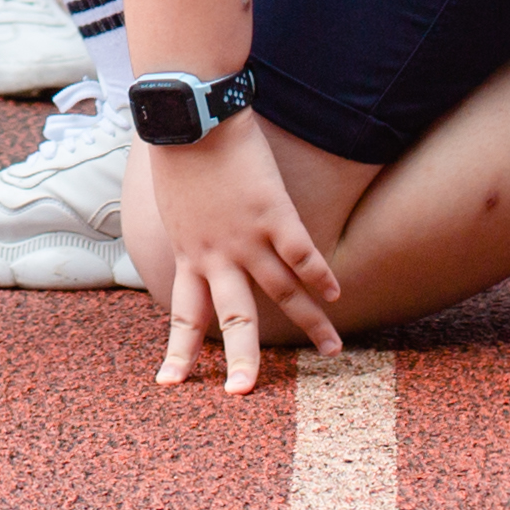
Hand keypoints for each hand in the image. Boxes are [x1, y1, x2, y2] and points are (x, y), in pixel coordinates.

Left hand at [146, 128, 343, 395]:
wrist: (190, 114)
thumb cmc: (179, 149)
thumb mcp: (174, 202)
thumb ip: (190, 227)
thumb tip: (194, 235)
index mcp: (189, 253)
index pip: (184, 316)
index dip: (179, 353)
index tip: (171, 385)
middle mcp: (216, 254)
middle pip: (233, 319)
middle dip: (241, 362)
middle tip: (243, 394)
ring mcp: (247, 236)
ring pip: (282, 293)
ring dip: (310, 324)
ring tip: (331, 351)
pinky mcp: (273, 212)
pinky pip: (303, 254)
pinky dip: (321, 276)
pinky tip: (338, 295)